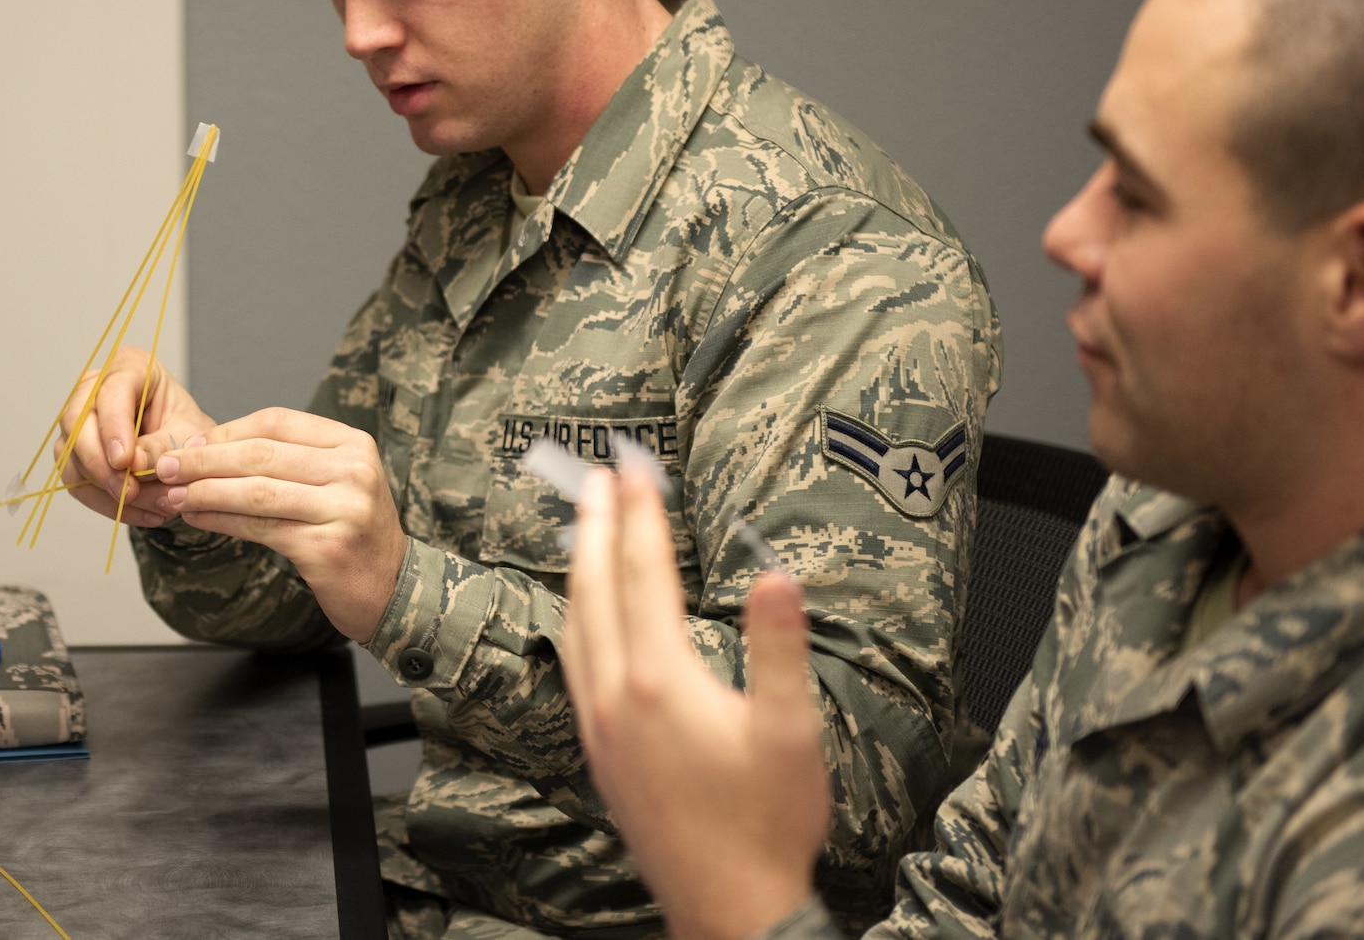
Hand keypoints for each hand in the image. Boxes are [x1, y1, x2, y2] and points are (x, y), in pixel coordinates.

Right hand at [53, 346, 215, 528]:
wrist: (187, 453)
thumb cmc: (189, 432)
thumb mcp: (189, 436)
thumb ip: (162, 447)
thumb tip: (133, 465)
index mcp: (131, 367)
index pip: (111, 391)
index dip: (114, 427)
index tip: (124, 461)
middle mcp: (96, 388)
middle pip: (76, 421)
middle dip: (101, 463)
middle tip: (129, 491)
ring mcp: (79, 420)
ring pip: (71, 455)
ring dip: (106, 489)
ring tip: (150, 508)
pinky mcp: (73, 452)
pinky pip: (76, 481)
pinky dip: (106, 503)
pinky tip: (139, 513)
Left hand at [152, 408, 407, 642]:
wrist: (394, 588)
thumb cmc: (352, 532)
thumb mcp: (332, 482)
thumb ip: (284, 461)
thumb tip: (206, 446)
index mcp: (353, 444)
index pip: (277, 422)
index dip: (228, 431)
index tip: (191, 443)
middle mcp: (353, 470)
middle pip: (262, 454)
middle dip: (205, 460)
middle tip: (166, 466)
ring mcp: (343, 508)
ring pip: (256, 491)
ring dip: (206, 492)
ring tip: (173, 494)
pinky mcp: (326, 547)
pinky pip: (259, 528)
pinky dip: (221, 521)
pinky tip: (198, 518)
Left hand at [563, 461, 828, 939]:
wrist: (728, 905)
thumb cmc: (767, 824)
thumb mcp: (789, 732)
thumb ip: (778, 647)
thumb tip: (777, 577)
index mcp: (659, 679)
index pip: (642, 574)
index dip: (638, 514)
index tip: (632, 467)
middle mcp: (616, 695)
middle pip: (595, 588)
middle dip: (595, 525)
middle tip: (594, 474)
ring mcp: (600, 723)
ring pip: (575, 623)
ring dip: (578, 565)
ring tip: (584, 524)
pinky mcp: (599, 748)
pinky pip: (574, 660)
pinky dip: (576, 615)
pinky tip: (585, 612)